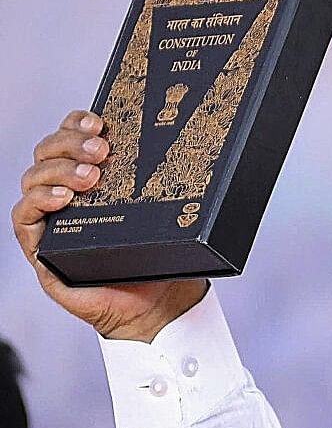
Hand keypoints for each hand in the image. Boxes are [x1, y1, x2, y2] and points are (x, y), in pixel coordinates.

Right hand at [13, 110, 207, 341]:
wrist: (158, 307)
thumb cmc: (161, 260)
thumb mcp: (168, 216)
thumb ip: (174, 187)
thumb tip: (210, 158)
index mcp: (94, 181)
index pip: (72, 138)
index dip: (77, 123)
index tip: (99, 120)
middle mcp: (67, 195)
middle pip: (48, 152)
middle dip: (70, 142)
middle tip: (102, 150)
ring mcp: (52, 221)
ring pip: (33, 178)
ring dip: (59, 170)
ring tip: (91, 177)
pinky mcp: (42, 250)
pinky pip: (23, 218)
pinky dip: (39, 201)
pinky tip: (63, 199)